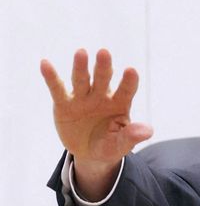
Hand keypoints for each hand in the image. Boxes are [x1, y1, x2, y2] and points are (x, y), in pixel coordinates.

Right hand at [41, 48, 152, 198]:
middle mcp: (102, 96)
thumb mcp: (121, 144)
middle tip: (104, 52)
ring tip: (81, 53)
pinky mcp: (64, 104)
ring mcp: (82, 98)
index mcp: (120, 103)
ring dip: (81, 67)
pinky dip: (51, 77)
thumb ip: (131, 136)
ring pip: (82, 80)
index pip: (126, 90)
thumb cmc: (110, 145)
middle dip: (103, 67)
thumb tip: (148, 131)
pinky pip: (57, 89)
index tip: (131, 71)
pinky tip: (45, 63)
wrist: (89, 153)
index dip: (129, 81)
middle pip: (103, 79)